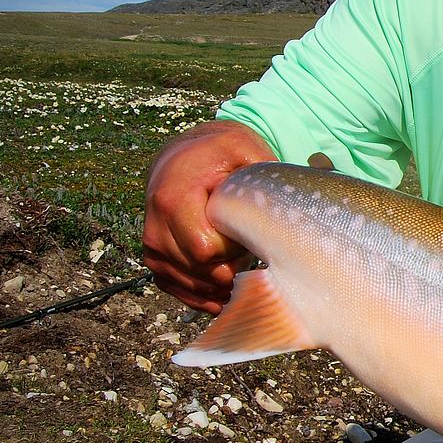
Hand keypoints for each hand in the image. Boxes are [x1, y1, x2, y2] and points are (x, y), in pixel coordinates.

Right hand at [141, 120, 275, 312]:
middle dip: (233, 267)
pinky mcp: (155, 261)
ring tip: (242, 259)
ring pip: (193, 284)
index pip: (206, 250)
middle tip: (250, 246)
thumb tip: (289, 197)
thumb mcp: (242, 148)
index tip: (249, 232)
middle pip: (201, 271)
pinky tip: (229, 290)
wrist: (182, 158)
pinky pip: (180, 291)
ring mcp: (152, 248)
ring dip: (223, 282)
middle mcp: (155, 228)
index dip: (235, 249)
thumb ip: (262, 168)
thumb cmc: (218, 153)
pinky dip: (206, 294)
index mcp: (173, 200)